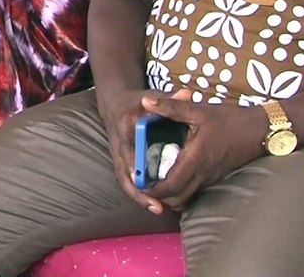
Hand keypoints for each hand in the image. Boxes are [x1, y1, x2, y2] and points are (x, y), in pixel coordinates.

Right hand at [96, 87, 192, 213]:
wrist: (115, 104)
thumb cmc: (136, 101)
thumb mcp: (150, 96)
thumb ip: (169, 98)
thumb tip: (188, 94)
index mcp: (125, 127)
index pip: (129, 150)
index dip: (136, 167)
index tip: (146, 180)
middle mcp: (118, 145)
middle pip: (125, 172)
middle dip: (139, 191)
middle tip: (157, 206)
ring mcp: (118, 156)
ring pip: (125, 180)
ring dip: (139, 196)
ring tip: (158, 209)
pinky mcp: (121, 162)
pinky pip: (128, 181)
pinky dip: (139, 193)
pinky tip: (155, 203)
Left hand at [140, 93, 267, 212]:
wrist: (261, 130)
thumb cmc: (230, 119)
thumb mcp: (198, 110)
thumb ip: (170, 107)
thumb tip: (145, 100)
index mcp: (196, 159)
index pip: (170, 185)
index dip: (151, 188)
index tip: (137, 181)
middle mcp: (203, 174)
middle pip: (176, 198)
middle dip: (157, 195)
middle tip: (142, 182)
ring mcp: (211, 178)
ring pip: (186, 198)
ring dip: (169, 195)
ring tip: (154, 180)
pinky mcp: (215, 177)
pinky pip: (194, 192)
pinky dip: (181, 190)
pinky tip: (172, 175)